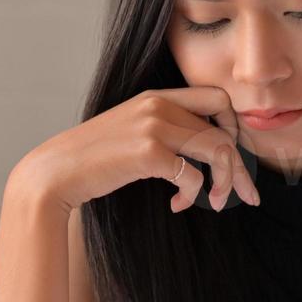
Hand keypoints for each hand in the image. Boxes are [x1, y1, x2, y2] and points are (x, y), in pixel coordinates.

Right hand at [15, 87, 260, 213]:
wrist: (55, 172)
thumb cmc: (92, 159)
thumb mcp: (129, 130)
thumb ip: (162, 128)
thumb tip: (202, 149)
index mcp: (156, 96)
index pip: (218, 98)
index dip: (234, 127)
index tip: (234, 157)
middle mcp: (158, 105)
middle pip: (224, 129)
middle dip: (241, 165)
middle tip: (245, 193)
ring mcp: (153, 126)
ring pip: (218, 150)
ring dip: (225, 183)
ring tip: (216, 203)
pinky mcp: (148, 153)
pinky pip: (193, 176)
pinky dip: (193, 196)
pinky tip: (176, 205)